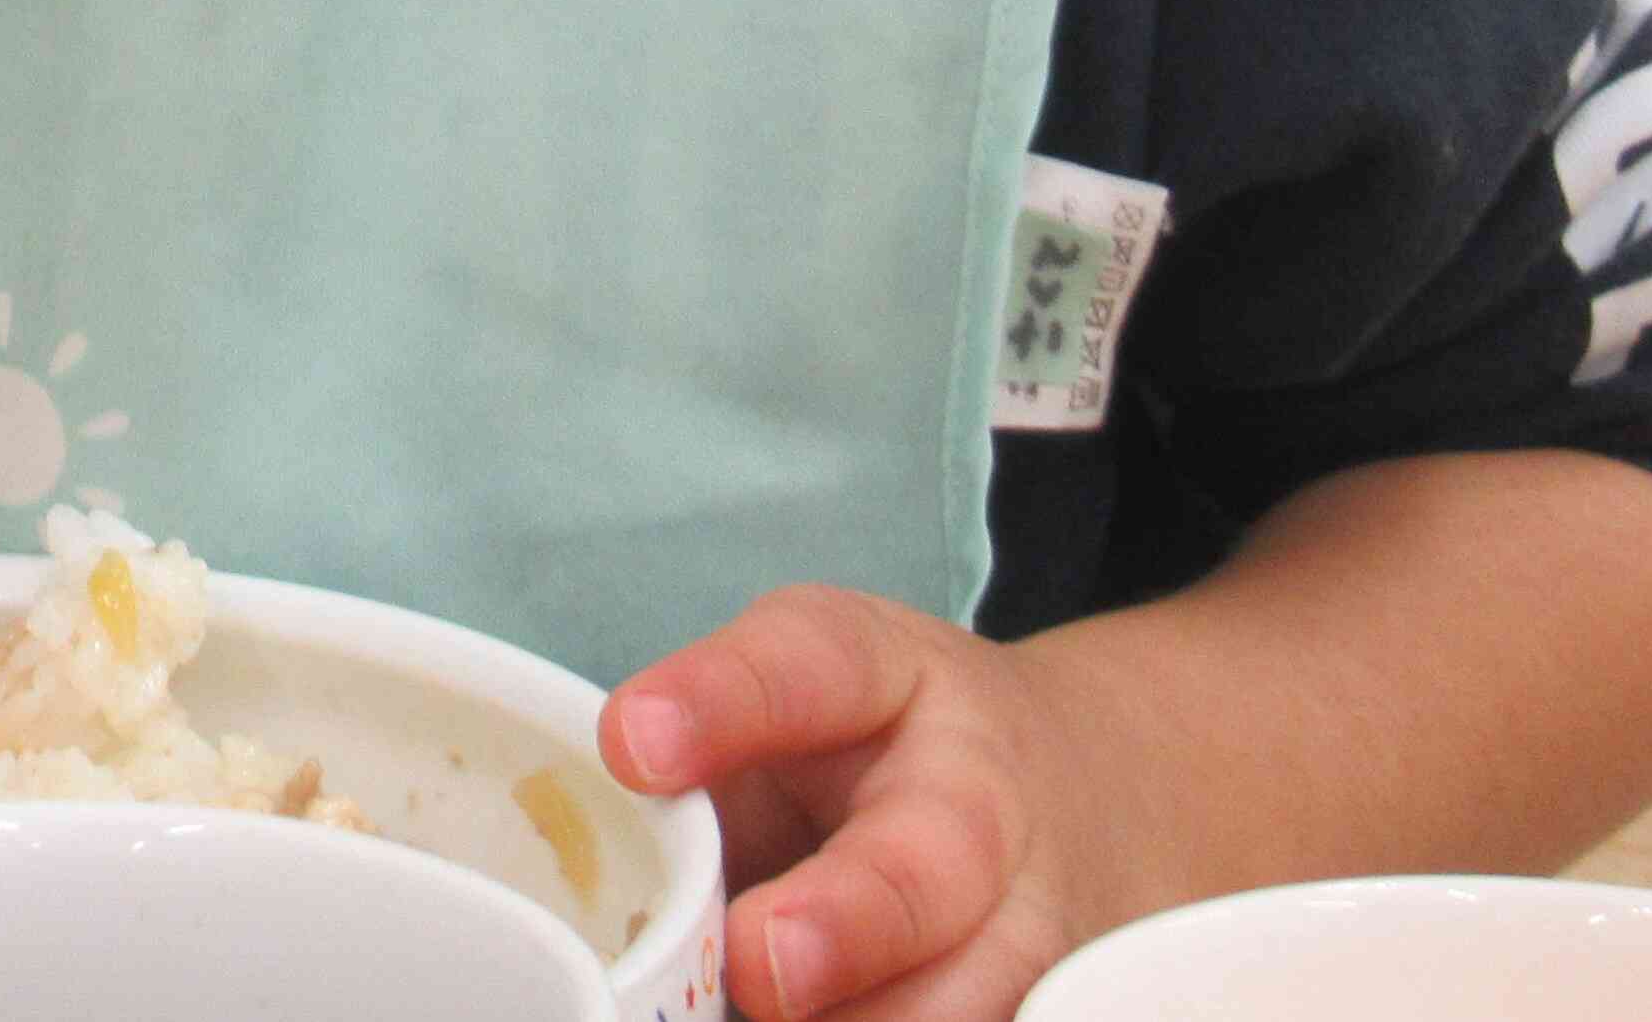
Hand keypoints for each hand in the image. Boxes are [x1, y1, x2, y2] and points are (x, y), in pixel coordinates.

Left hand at [598, 586, 1149, 1019]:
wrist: (1060, 789)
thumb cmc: (870, 745)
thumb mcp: (788, 701)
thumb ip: (702, 765)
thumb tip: (591, 889)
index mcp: (889, 675)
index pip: (809, 664)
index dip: (719, 701)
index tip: (631, 742)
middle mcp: (979, 798)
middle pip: (930, 865)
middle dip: (846, 922)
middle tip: (762, 961)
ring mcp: (1032, 925)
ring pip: (976, 998)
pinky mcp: (1049, 1009)